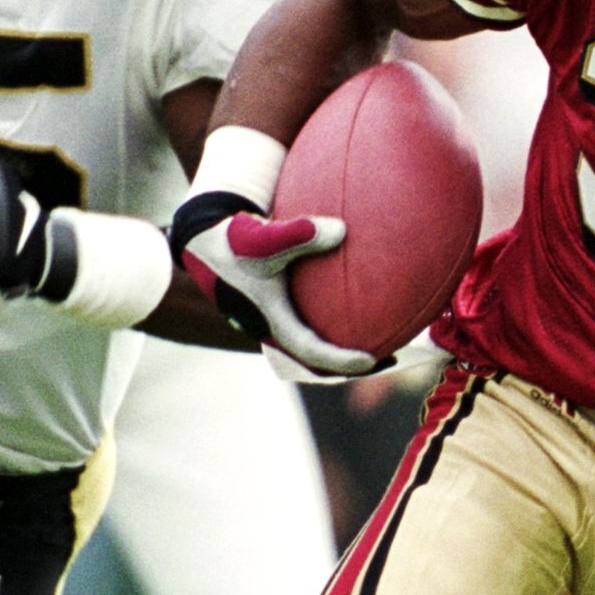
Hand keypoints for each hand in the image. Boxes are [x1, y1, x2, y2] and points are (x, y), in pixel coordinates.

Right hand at [167, 189, 380, 377]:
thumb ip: (300, 233)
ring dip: (343, 348)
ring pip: (314, 346)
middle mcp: (273, 327)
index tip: (372, 359)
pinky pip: (310, 326)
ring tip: (381, 338)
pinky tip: (355, 306)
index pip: (312, 352)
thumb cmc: (232, 240)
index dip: (342, 361)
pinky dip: (333, 326)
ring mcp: (273, 320)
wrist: (204, 238)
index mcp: (271, 322)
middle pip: (318, 359)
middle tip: (390, 357)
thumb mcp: (264, 237)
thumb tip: (342, 231)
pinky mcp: (275, 308)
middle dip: (351, 363)